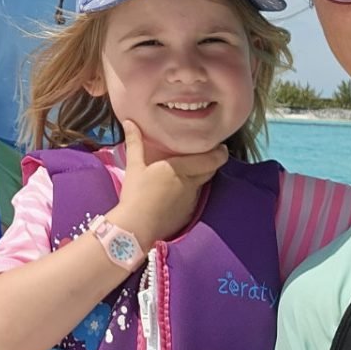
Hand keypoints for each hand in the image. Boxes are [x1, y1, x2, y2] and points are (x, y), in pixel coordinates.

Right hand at [109, 119, 228, 247]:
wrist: (137, 227)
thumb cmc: (136, 194)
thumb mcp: (134, 165)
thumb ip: (135, 142)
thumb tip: (130, 122)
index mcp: (179, 168)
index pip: (209, 160)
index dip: (219, 153)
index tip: (221, 147)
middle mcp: (190, 183)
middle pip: (209, 171)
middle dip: (212, 162)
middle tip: (208, 155)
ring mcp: (191, 201)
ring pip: (201, 185)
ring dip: (200, 178)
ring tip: (190, 172)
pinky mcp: (188, 215)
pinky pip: (194, 199)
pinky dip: (190, 193)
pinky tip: (178, 193)